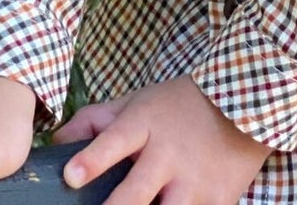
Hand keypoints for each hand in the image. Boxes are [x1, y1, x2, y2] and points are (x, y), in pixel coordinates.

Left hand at [53, 76, 271, 204]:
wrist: (240, 104)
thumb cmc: (176, 105)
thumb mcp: (136, 101)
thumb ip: (96, 120)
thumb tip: (56, 141)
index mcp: (145, 125)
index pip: (114, 141)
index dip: (91, 159)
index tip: (71, 177)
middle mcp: (168, 155)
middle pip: (137, 191)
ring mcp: (195, 181)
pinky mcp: (218, 201)